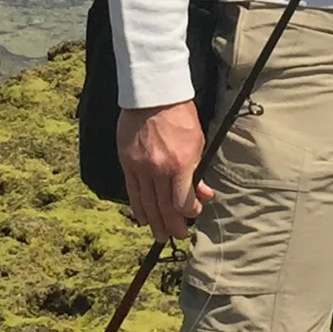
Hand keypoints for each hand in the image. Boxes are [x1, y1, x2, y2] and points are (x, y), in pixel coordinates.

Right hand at [117, 101, 216, 240]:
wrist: (153, 96)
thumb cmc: (180, 116)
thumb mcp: (199, 142)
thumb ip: (199, 171)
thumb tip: (204, 193)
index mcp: (180, 163)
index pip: (182, 202)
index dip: (189, 213)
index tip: (192, 215)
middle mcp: (159, 169)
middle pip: (164, 207)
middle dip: (172, 225)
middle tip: (177, 235)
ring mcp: (140, 166)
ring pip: (146, 202)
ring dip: (154, 221)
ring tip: (160, 234)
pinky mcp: (127, 162)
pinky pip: (132, 191)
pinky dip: (137, 207)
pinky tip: (142, 218)